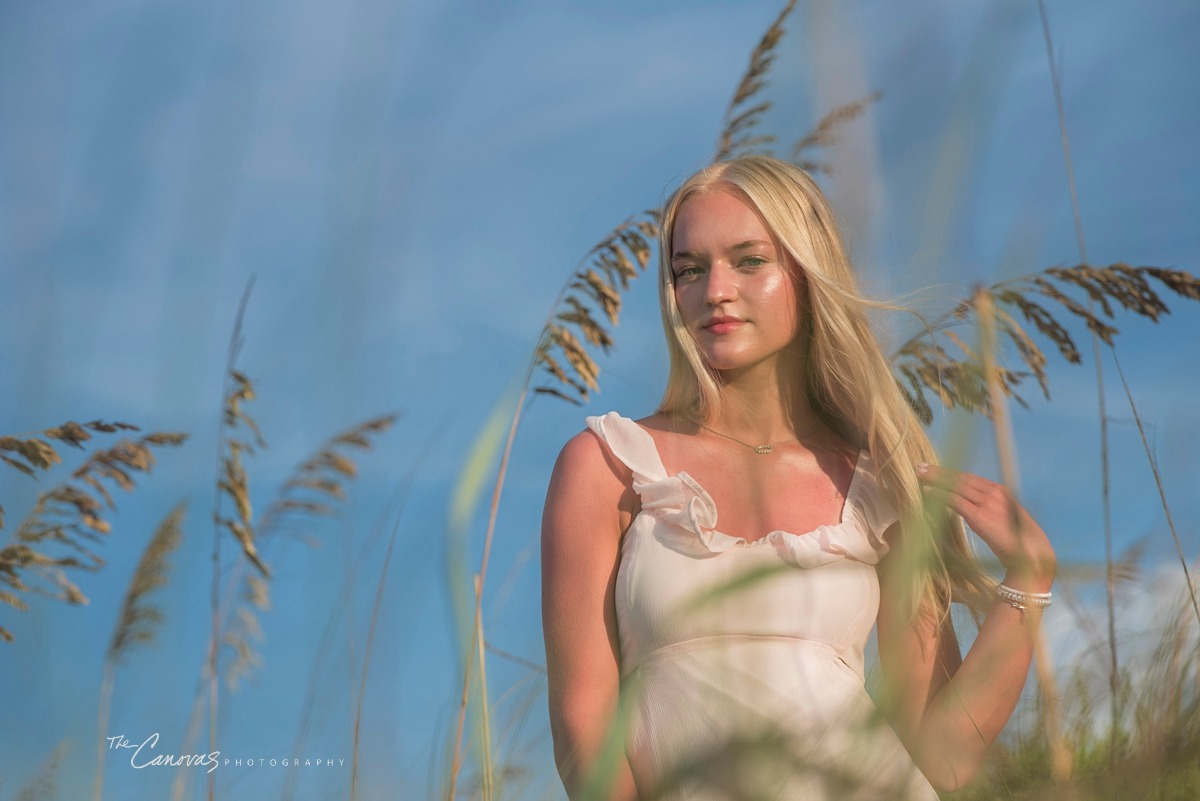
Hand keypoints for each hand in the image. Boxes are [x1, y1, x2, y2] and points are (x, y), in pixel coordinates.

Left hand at [915, 463, 1055, 590]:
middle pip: (961, 478)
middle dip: (940, 471)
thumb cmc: (1016, 539)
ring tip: (920, 474)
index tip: (936, 468)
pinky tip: (928, 492)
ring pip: (956, 486)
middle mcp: (994, 492)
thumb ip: (987, 506)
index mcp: (1000, 490)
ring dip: (936, 479)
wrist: (1030, 553)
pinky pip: (955, 501)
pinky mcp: (981, 515)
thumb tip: (969, 504)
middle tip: (921, 466)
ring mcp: (988, 503)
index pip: (969, 477)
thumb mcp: (1002, 516)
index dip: (951, 472)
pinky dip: (940, 495)